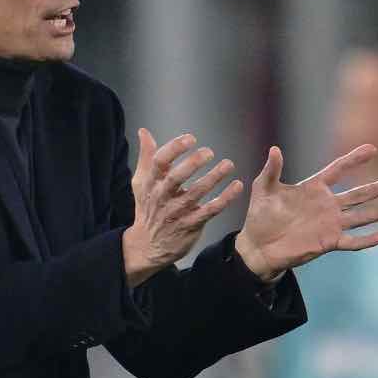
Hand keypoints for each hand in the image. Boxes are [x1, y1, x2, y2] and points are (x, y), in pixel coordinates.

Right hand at [123, 128, 243, 286]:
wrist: (147, 246)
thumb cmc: (148, 207)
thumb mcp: (141, 182)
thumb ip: (146, 156)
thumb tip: (144, 132)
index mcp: (151, 183)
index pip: (160, 163)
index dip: (174, 149)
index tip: (190, 139)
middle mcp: (162, 197)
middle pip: (176, 178)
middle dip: (192, 164)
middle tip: (209, 152)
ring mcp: (177, 212)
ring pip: (196, 194)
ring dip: (213, 178)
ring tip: (228, 164)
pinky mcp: (191, 225)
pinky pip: (209, 211)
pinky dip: (224, 199)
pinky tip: (236, 186)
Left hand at [235, 144, 377, 280]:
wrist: (258, 245)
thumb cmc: (260, 215)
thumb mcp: (264, 188)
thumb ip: (272, 170)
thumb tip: (274, 149)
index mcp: (313, 188)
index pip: (338, 170)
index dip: (354, 159)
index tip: (372, 148)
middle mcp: (326, 205)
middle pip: (357, 194)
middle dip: (376, 188)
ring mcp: (329, 224)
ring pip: (360, 216)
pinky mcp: (328, 242)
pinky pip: (351, 242)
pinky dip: (366, 240)